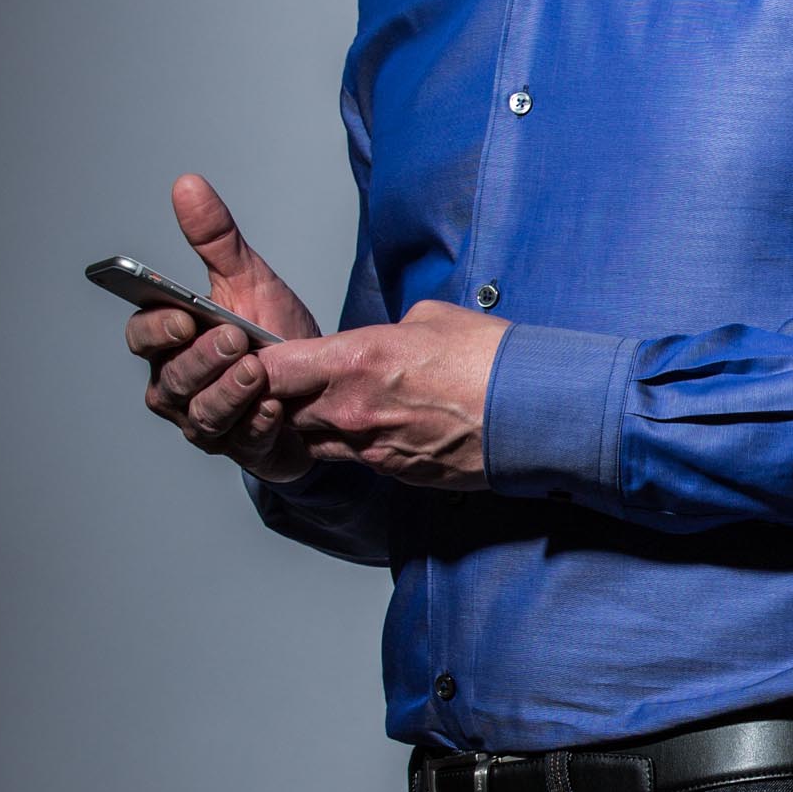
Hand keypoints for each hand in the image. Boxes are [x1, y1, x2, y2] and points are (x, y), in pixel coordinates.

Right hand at [131, 173, 322, 485]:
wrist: (321, 383)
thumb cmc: (273, 331)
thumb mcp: (249, 279)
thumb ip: (216, 239)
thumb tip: (188, 184)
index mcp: (172, 342)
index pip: (142, 337)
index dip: (156, 330)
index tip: (183, 318)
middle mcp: (179, 386)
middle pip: (170, 379)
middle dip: (200, 360)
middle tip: (235, 339)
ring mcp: (207, 422)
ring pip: (201, 415)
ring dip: (227, 393)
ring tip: (257, 372)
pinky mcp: (242, 449)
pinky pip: (242, 442)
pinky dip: (256, 425)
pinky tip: (274, 408)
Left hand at [257, 299, 509, 486]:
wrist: (535, 412)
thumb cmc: (490, 360)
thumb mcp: (430, 318)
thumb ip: (389, 331)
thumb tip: (385, 339)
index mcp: (354, 361)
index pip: (270, 368)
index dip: (257, 363)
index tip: (260, 356)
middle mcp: (352, 411)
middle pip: (283, 410)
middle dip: (281, 396)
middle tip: (291, 383)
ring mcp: (371, 448)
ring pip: (315, 439)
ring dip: (318, 423)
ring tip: (344, 404)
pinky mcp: (396, 472)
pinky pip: (358, 457)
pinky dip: (361, 443)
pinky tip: (387, 425)